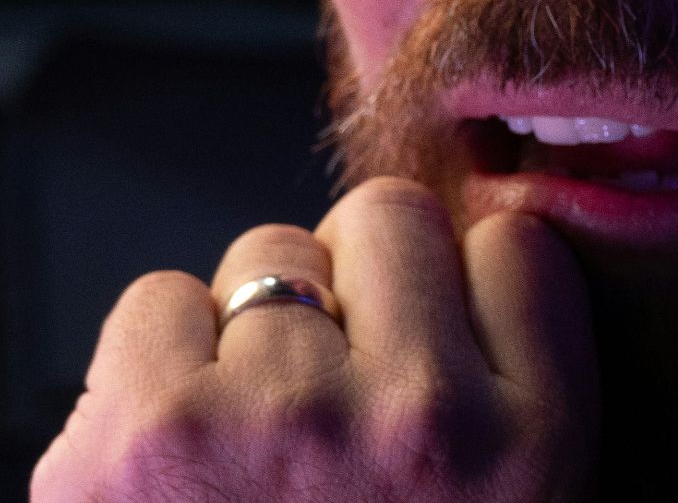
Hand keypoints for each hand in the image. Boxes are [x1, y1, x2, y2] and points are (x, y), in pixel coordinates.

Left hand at [32, 177, 598, 501]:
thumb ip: (507, 386)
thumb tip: (454, 248)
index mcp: (536, 448)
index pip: (517, 245)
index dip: (467, 295)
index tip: (442, 357)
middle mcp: (421, 416)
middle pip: (387, 220)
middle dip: (360, 290)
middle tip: (341, 400)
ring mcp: (279, 419)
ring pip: (267, 252)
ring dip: (258, 332)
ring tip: (260, 450)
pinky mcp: (141, 442)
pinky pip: (155, 299)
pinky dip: (158, 362)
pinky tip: (183, 458)